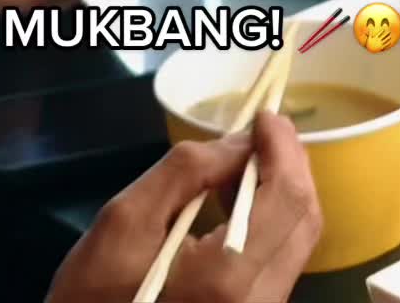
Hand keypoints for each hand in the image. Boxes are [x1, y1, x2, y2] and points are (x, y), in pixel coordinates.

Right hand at [44, 114, 321, 302]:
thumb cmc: (95, 294)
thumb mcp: (125, 220)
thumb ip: (186, 172)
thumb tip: (238, 142)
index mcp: (227, 278)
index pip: (287, 199)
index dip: (282, 148)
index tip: (263, 116)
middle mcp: (260, 301)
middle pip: (304, 220)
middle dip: (289, 164)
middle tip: (262, 129)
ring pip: (298, 239)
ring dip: (282, 188)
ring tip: (247, 156)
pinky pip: (282, 257)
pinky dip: (272, 216)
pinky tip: (240, 196)